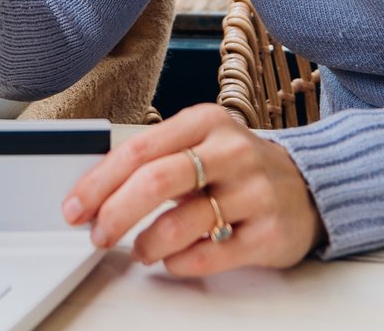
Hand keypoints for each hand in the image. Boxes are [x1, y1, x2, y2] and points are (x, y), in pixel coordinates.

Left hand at [62, 104, 323, 274]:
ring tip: (140, 250)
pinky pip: (212, 254)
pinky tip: (172, 260)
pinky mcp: (270, 232)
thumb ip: (155, 160)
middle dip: (115, 213)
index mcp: (204, 122)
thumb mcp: (200, 145)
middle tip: (97, 234)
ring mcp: (254, 192)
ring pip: (183, 221)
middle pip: (156, 180)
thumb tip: (96, 192)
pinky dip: (181, 262)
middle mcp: (231, 151)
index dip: (99, 182)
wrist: (308, 187)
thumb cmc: (238, 168)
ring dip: (148, 242)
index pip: (138, 150)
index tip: (75, 206)